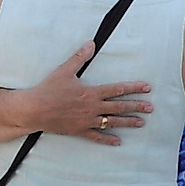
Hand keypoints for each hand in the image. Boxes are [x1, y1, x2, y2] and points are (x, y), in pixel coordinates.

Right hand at [19, 43, 154, 144]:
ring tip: (142, 123)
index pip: (118, 89)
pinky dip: (107, 139)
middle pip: (119, 107)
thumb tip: (91, 43)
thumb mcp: (64, 71)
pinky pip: (96, 137)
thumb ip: (79, 57)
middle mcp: (92, 107)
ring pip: (111, 122)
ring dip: (128, 122)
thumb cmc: (48, 89)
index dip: (134, 88)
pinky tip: (118, 142)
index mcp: (91, 92)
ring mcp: (86, 121)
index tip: (147, 88)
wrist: (33, 110)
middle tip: (151, 108)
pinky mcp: (78, 131)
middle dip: (137, 107)